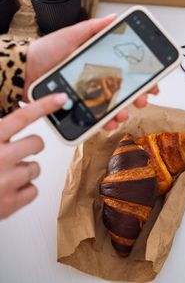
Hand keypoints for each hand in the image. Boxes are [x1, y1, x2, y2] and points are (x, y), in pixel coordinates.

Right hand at [0, 93, 67, 218]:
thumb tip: (9, 122)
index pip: (22, 116)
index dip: (44, 105)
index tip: (61, 98)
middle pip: (37, 143)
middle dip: (31, 146)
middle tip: (18, 151)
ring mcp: (6, 181)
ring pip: (35, 168)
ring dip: (24, 171)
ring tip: (3, 175)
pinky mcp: (10, 204)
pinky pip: (33, 190)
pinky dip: (23, 191)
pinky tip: (7, 190)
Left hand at [23, 15, 158, 129]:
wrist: (25, 71)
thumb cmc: (46, 52)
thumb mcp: (71, 35)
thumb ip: (93, 28)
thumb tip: (114, 19)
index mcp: (98, 63)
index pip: (126, 71)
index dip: (142, 77)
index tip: (153, 82)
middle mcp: (96, 80)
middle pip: (123, 91)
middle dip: (137, 97)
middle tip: (142, 99)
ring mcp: (88, 95)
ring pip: (112, 107)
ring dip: (122, 112)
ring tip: (123, 114)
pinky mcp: (78, 107)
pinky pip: (95, 118)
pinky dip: (104, 122)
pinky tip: (107, 123)